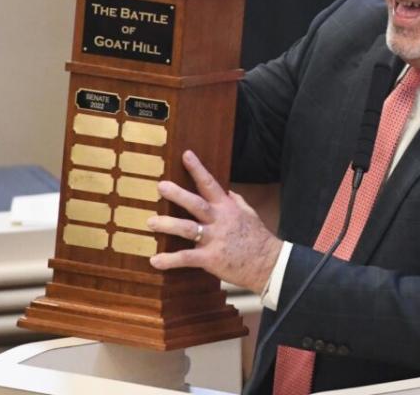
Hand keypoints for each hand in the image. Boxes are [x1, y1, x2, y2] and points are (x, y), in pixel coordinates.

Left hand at [148, 150, 282, 293]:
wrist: (268, 264)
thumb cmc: (258, 239)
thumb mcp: (249, 214)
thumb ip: (236, 201)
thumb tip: (227, 191)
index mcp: (227, 208)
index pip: (211, 184)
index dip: (198, 169)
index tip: (186, 155)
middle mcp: (219, 220)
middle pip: (196, 204)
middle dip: (177, 194)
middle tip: (161, 186)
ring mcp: (214, 239)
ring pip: (187, 229)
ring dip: (167, 224)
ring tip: (150, 222)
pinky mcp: (211, 259)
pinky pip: (187, 258)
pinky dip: (170, 260)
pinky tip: (155, 260)